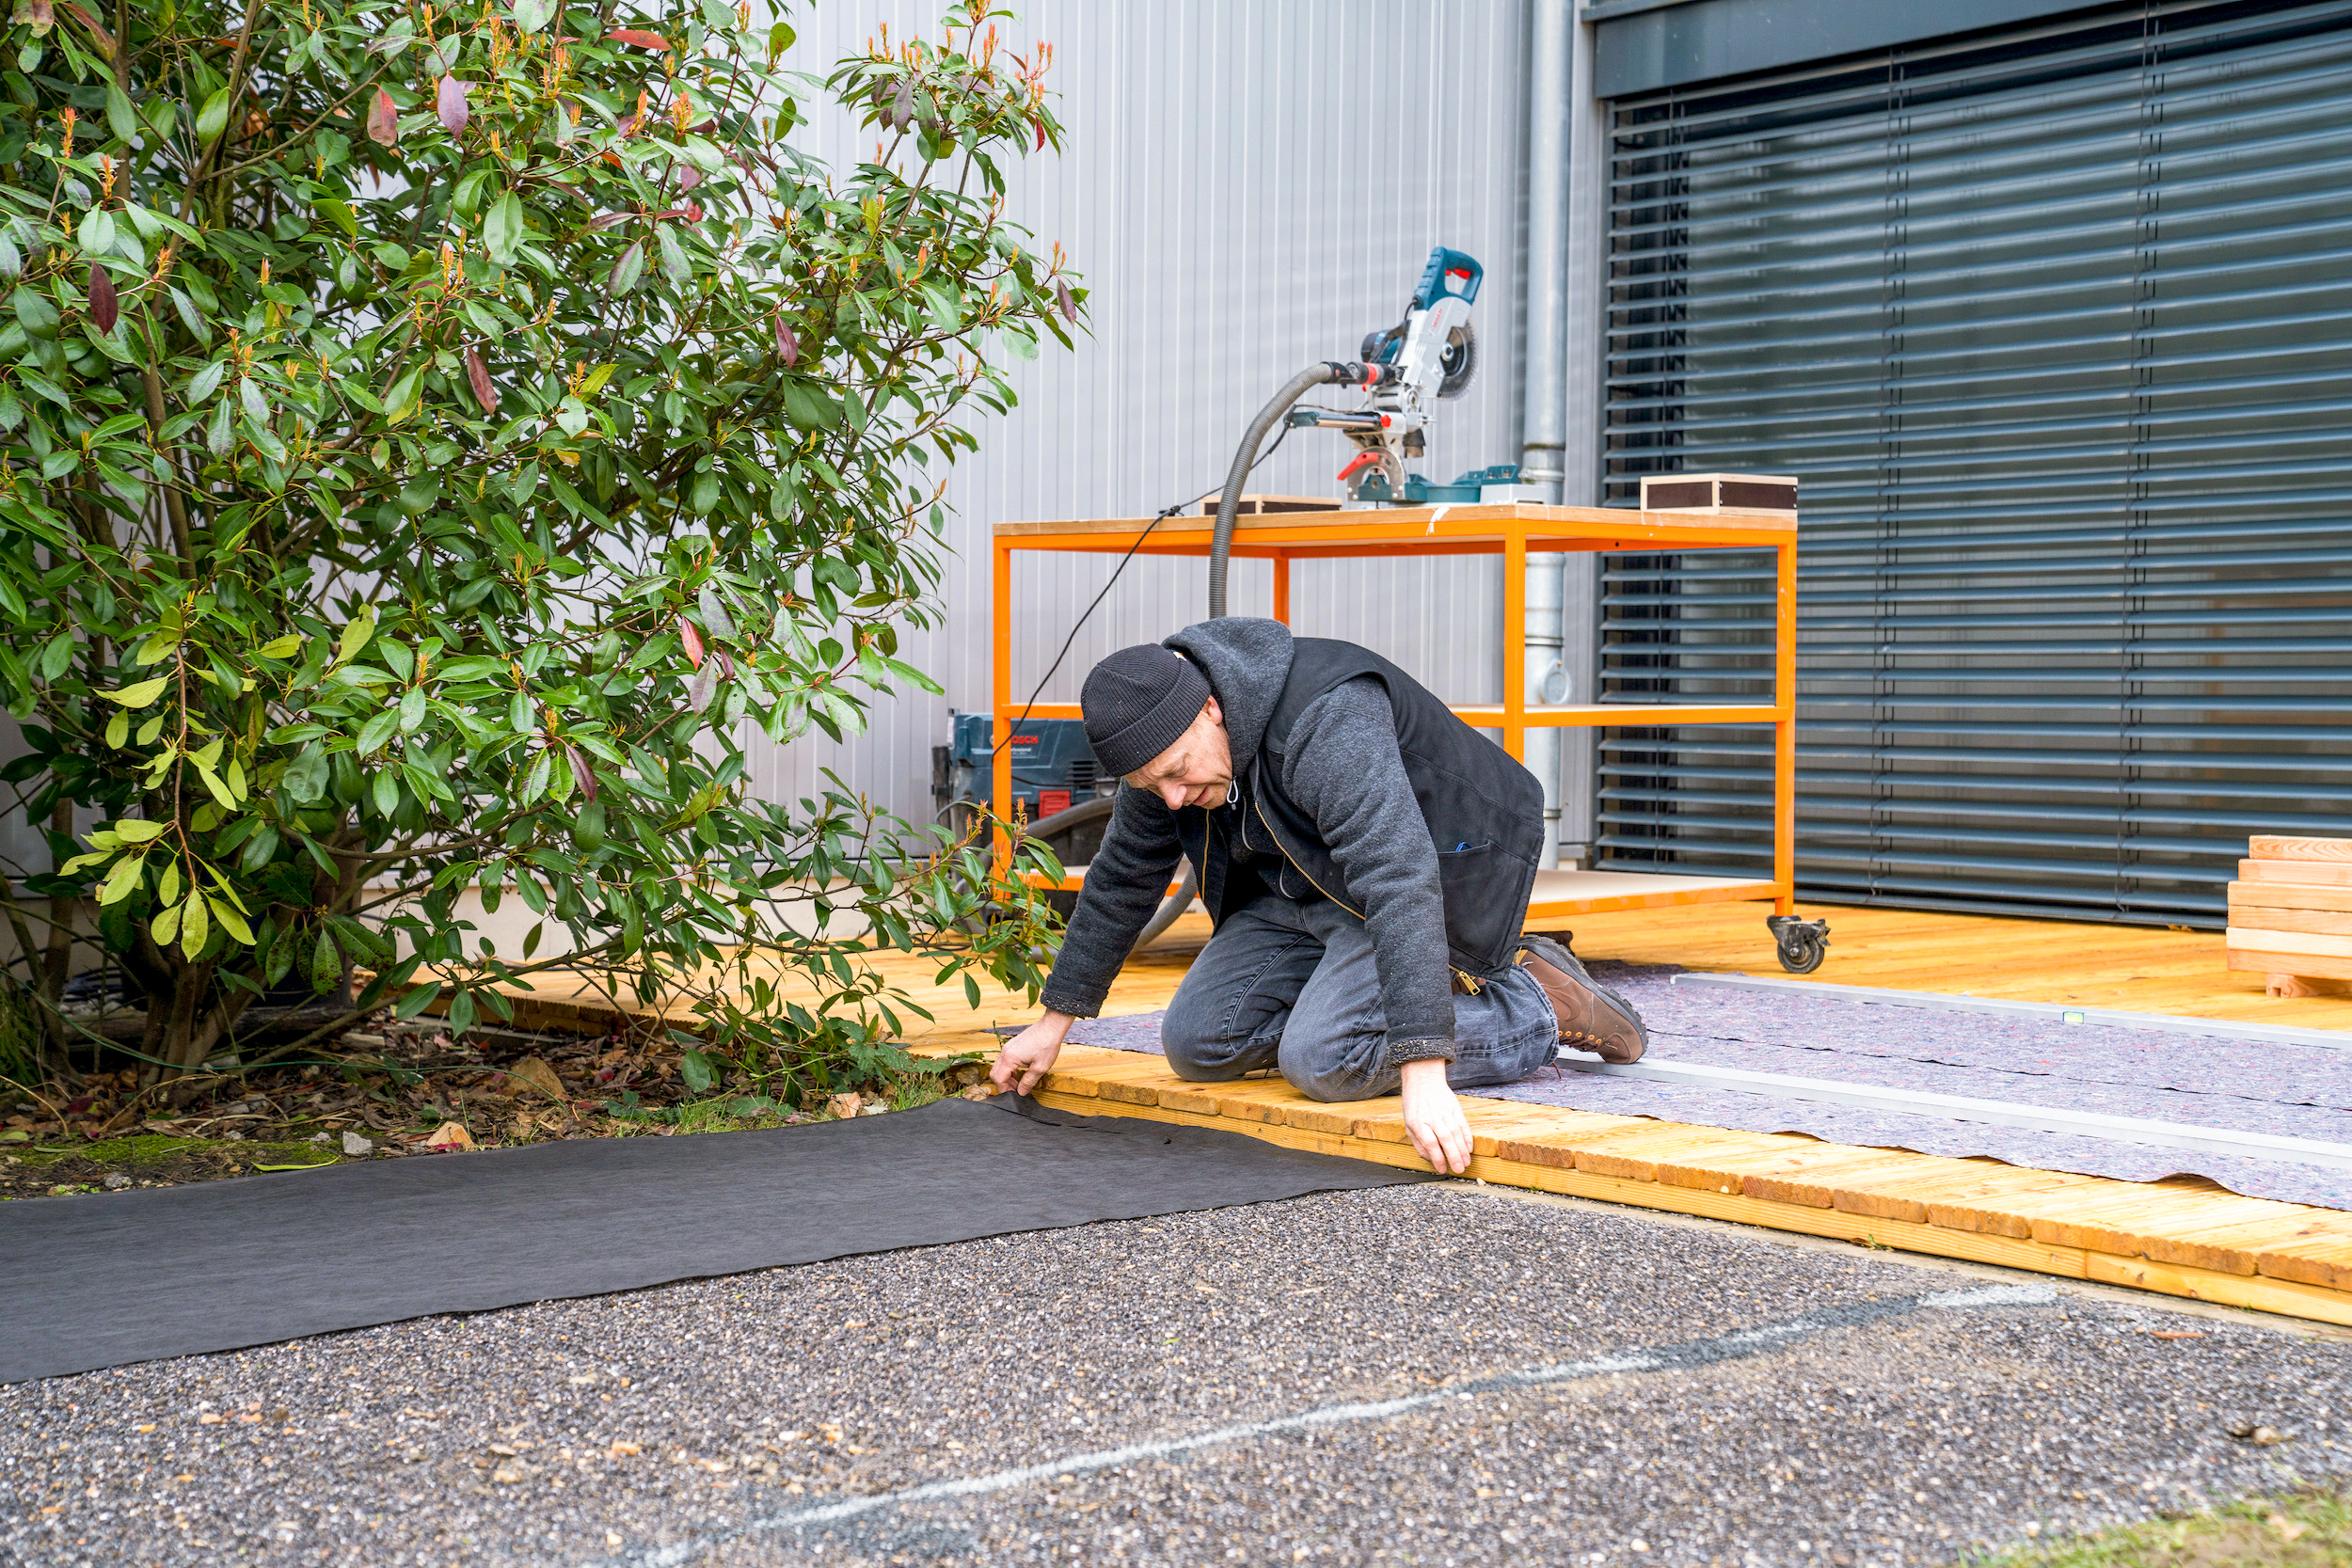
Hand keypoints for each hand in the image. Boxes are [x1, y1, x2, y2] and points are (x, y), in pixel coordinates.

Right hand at [990, 1011, 1074, 1094]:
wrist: (1051, 1027)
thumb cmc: (1047, 1044)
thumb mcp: (1040, 1068)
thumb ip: (1028, 1082)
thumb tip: (1021, 1092)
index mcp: (1010, 1058)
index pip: (999, 1079)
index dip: (1004, 1090)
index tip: (1013, 1095)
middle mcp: (1005, 1052)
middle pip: (995, 1073)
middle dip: (1003, 1084)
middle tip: (1015, 1090)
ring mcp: (1007, 1047)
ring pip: (999, 1067)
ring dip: (1005, 1077)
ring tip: (1018, 1083)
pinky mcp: (1011, 1046)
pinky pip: (1004, 1061)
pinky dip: (1008, 1070)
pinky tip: (1018, 1073)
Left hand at [1398, 1058, 1470, 1174]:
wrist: (1423, 1080)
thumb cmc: (1414, 1106)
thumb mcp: (1409, 1124)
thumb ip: (1419, 1143)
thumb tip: (1430, 1160)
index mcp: (1418, 1122)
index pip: (1429, 1142)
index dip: (1437, 1157)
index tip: (1443, 1169)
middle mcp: (1432, 1117)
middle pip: (1445, 1139)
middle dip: (1454, 1156)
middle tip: (1459, 1170)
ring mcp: (1445, 1111)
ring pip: (1456, 1133)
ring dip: (1463, 1149)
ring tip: (1466, 1162)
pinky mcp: (1455, 1107)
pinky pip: (1463, 1124)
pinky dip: (1467, 1137)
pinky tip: (1469, 1148)